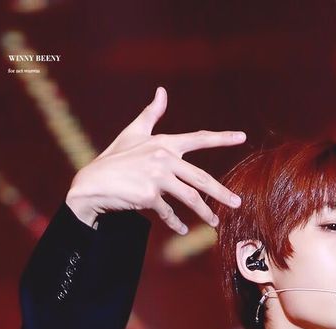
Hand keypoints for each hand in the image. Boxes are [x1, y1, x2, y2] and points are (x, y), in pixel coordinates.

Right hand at [65, 86, 245, 232]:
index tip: (242, 136)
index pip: (198, 138)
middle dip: (221, 192)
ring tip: (215, 223)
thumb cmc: (115, 158)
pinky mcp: (149, 196)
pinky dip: (176, 224)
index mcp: (163, 143)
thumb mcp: (133, 133)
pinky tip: (183, 231)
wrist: (93, 183)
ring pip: (190, 198)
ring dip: (204, 212)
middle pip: (201, 177)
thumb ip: (152, 114)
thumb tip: (162, 91)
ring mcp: (156, 177)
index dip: (221, 137)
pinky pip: (169, 213)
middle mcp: (163, 158)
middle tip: (238, 203)